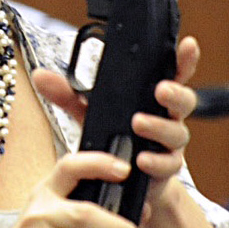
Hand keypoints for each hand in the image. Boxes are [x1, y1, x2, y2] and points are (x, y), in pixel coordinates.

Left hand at [32, 35, 202, 219]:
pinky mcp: (166, 170)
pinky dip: (155, 161)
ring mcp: (170, 145)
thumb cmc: (113, 139)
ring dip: (159, 127)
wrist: (124, 184)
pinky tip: (141, 161)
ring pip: (177, 133)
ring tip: (138, 123)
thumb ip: (69, 95)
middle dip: (175, 92)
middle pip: (185, 100)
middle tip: (160, 89)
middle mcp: (168, 118)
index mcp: (153, 99)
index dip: (184, 59)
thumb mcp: (90, 114)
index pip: (173, 74)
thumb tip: (40, 75)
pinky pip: (168, 165)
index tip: (188, 44)